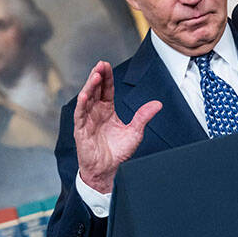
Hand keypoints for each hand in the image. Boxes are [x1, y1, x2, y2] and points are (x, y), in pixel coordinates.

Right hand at [74, 61, 161, 193]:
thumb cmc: (118, 153)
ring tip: (95, 75)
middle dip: (97, 76)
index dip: (106, 77)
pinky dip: (81, 104)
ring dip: (89, 86)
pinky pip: (80, 115)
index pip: (106, 89)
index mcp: (107, 110)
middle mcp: (96, 112)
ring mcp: (87, 120)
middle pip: (95, 90)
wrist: (109, 171)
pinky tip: (84, 95)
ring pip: (86, 99)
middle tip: (101, 64)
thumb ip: (144, 116)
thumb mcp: (135, 132)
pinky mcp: (81, 130)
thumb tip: (158, 104)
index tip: (106, 65)